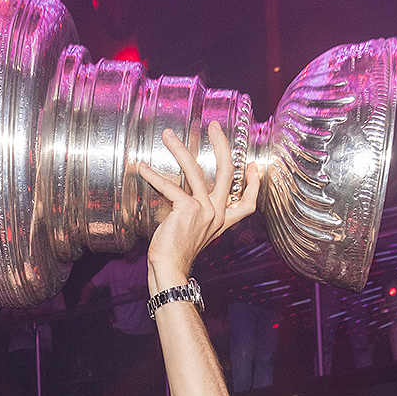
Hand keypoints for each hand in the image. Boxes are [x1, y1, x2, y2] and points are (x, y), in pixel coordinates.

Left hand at [135, 123, 260, 285]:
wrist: (169, 269)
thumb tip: (181, 193)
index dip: (253, 184)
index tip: (253, 166)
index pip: (246, 202)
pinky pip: (170, 186)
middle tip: (215, 126)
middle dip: (222, 146)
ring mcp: (204, 210)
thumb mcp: (193, 231)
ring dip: (179, 150)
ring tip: (168, 135)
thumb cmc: (176, 252)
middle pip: (227, 173)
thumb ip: (195, 212)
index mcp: (221, 220)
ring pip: (195, 171)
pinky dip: (153, 176)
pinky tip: (142, 168)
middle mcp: (216, 213)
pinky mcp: (188, 210)